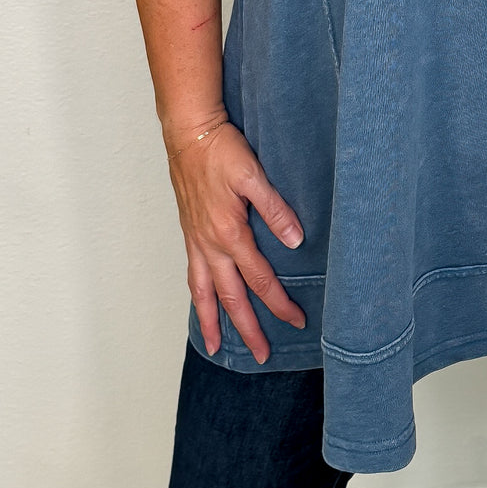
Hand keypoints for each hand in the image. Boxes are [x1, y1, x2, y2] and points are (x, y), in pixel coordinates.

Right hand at [166, 117, 307, 363]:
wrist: (189, 133)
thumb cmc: (222, 150)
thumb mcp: (253, 174)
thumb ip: (274, 209)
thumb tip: (295, 241)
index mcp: (230, 233)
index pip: (260, 278)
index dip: (279, 302)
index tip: (297, 320)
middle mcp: (210, 244)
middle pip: (231, 297)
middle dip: (248, 328)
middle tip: (262, 354)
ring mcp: (196, 240)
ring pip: (205, 292)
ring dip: (212, 322)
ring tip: (215, 347)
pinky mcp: (189, 233)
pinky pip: (192, 274)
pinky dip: (197, 296)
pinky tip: (203, 304)